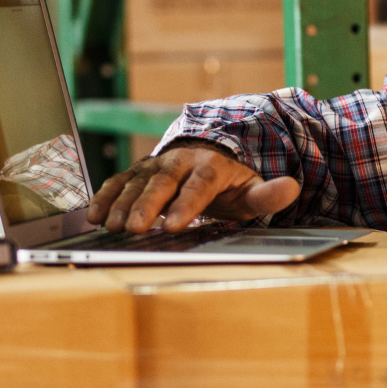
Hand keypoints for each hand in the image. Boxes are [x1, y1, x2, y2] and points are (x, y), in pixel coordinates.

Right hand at [86, 143, 300, 232]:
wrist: (206, 159)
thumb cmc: (230, 184)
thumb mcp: (252, 190)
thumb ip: (269, 194)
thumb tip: (292, 187)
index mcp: (211, 166)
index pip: (199, 184)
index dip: (186, 204)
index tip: (174, 225)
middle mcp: (179, 161)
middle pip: (162, 182)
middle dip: (147, 205)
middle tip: (136, 228)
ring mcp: (155, 165)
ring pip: (136, 182)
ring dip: (122, 204)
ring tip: (111, 227)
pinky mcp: (137, 171)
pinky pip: (118, 181)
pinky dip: (105, 197)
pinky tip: (94, 216)